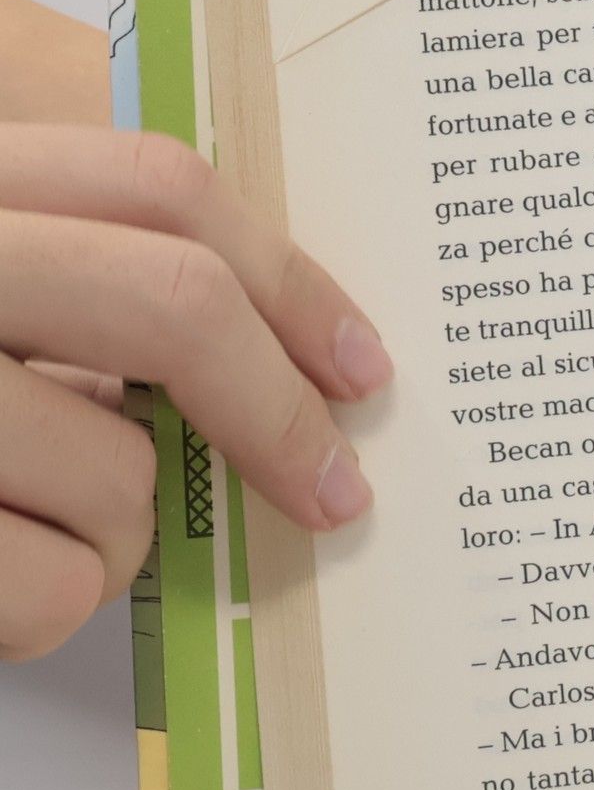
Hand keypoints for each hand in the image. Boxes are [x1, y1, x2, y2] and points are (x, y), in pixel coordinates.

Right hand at [0, 122, 390, 660]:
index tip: (358, 365)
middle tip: (334, 488)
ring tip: (39, 527)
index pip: (155, 183)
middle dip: (278, 411)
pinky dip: (47, 606)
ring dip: (120, 531)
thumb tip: (270, 349)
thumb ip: (68, 274)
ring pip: (118, 472)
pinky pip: (52, 588)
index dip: (287, 278)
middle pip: (169, 304)